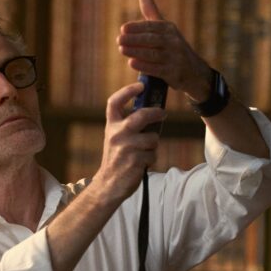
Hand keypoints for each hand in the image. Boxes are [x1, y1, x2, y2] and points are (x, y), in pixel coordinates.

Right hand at [91, 82, 163, 201]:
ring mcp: (125, 148)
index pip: (115, 102)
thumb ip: (128, 125)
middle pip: (141, 116)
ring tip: (144, 152)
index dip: (127, 91)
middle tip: (163, 114)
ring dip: (153, 145)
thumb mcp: (116, 138)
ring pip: (152, 138)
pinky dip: (151, 158)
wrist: (108, 184)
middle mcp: (116, 134)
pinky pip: (152, 154)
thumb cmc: (116, 159)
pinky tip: (141, 163)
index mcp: (111, 126)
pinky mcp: (134, 161)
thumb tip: (152, 112)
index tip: (140, 85)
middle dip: (155, 113)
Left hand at [117, 0, 210, 100]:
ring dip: (136, 51)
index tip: (123, 28)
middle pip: (152, 39)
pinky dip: (144, 66)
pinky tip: (132, 63)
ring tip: (121, 49)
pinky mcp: (173, 73)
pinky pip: (157, 69)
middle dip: (135, 39)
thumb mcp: (165, 29)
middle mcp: (173, 42)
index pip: (152, 26)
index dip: (137, 27)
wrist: (194, 71)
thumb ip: (152, 13)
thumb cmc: (173, 47)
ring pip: (153, 54)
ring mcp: (174, 58)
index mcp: (169, 29)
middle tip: (119, 39)